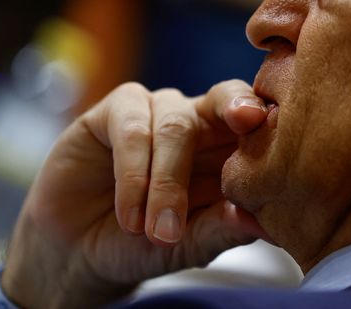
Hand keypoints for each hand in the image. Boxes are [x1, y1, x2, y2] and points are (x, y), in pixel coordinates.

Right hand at [1, 81, 268, 308]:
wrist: (82, 252)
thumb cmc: (148, 243)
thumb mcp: (190, 244)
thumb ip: (222, 229)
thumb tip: (265, 222)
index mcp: (227, 144)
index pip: (256, 113)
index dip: (265, 114)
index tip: (268, 125)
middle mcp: (196, 120)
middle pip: (224, 98)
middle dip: (232, 116)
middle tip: (242, 137)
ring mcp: (154, 112)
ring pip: (175, 123)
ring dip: (167, 182)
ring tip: (158, 231)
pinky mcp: (113, 112)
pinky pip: (131, 126)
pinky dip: (133, 174)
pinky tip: (130, 215)